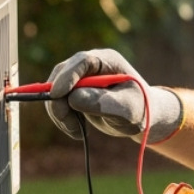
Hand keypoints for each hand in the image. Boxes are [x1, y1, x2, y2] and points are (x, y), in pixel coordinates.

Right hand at [44, 48, 182, 141]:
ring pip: (54, 91)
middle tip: (70, 125)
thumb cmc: (139, 110)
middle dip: (59, 101)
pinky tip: (77, 131)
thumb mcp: (126, 109)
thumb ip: (103, 103)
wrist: (139, 117)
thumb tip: (72, 97)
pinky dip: (62, 119)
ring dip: (60, 114)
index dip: (68, 76)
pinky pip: (56, 103)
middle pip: (62, 75)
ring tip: (78, 132)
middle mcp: (90, 65)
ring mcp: (78, 77)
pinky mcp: (71, 91)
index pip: (83, 61)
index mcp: (108, 60)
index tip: (58, 95)